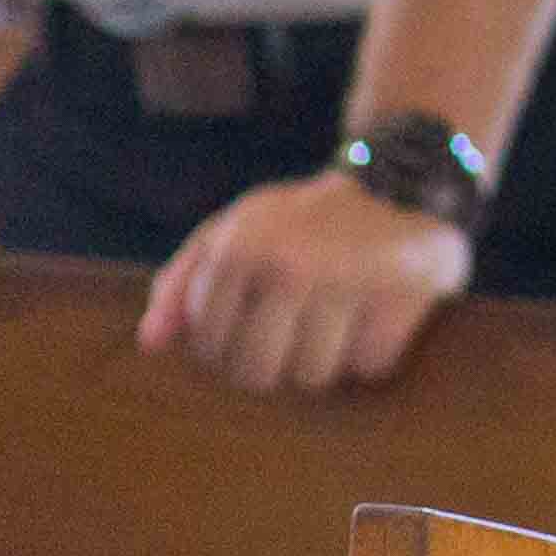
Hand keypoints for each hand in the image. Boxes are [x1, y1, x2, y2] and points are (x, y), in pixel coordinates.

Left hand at [139, 171, 475, 393]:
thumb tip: (150, 343)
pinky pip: (369, 365)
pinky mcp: (404, 294)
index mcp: (238, 248)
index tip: (252, 323)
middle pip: (258, 373)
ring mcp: (350, 280)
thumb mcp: (233, 231)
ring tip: (332, 327)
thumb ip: (181, 284)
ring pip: (314, 376)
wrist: (403, 180)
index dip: (228, 345)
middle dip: (273, 362)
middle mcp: (291, 264)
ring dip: (324, 361)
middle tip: (292, 336)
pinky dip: (369, 354)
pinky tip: (370, 321)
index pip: (210, 346)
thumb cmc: (301, 220)